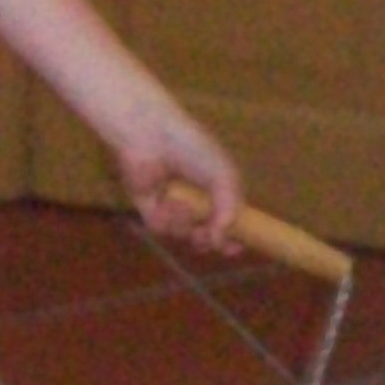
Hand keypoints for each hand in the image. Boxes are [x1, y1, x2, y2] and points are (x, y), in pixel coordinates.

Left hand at [111, 102, 244, 257]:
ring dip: (185, 224)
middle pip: (203, 235)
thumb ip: (228, 209)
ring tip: (181, 205)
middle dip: (207, 241)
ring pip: (182, 233)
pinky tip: (166, 201)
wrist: (152, 136)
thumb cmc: (191, 147)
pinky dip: (166, 219)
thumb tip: (221, 239)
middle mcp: (193, 200)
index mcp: (213, 189)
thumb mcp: (222, 176)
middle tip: (208, 239)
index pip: (226, 221)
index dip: (232, 237)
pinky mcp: (147, 208)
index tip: (236, 248)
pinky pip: (160, 228)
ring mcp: (169, 205)